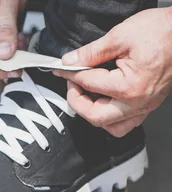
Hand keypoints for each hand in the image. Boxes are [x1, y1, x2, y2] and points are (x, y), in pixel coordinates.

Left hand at [54, 7, 171, 136]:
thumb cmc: (162, 32)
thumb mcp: (120, 36)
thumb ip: (91, 52)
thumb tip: (70, 61)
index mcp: (129, 86)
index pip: (89, 84)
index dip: (71, 74)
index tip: (62, 68)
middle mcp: (138, 102)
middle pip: (95, 117)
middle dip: (77, 102)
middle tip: (71, 85)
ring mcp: (145, 106)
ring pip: (111, 127)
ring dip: (94, 114)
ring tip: (87, 95)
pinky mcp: (149, 105)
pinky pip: (125, 123)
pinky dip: (110, 117)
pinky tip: (104, 101)